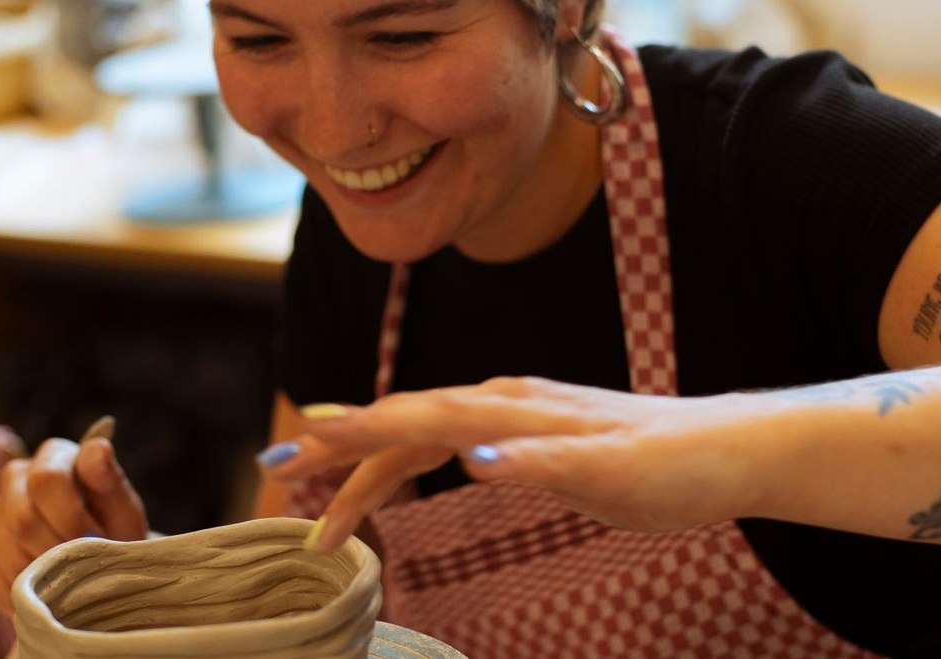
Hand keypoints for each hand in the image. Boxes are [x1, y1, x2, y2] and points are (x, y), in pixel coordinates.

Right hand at [0, 435, 147, 613]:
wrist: (98, 566)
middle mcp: (18, 474)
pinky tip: (43, 588)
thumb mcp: (123, 510)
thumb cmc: (116, 532)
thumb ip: (111, 481)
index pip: (47, 479)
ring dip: (39, 571)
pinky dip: (19, 584)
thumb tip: (99, 448)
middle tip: (81, 566)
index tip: (96, 538)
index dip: (71, 517)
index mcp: (55, 456)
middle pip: (22, 516)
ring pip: (5, 544)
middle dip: (56, 549)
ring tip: (67, 578)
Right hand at [261, 377, 785, 551]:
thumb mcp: (614, 472)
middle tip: (282, 480)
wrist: (728, 449)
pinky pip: (446, 442)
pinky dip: (407, 460)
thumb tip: (473, 457)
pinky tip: (395, 476)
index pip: (411, 420)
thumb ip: (540, 462)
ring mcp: (512, 415)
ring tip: (326, 502)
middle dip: (338, 451)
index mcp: (511, 410)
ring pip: (419, 434)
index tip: (290, 456)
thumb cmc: (675, 463)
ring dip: (367, 463)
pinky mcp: (525, 432)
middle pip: (401, 423)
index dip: (346, 437)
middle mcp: (502, 403)